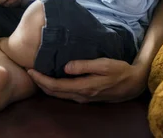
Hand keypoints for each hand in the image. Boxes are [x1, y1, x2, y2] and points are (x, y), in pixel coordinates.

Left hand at [28, 58, 147, 102]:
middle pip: (54, 93)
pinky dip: (56, 88)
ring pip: (59, 95)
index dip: (41, 79)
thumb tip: (65, 66)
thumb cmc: (120, 71)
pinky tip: (53, 79)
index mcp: (83, 87)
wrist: (133, 84)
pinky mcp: (87, 96)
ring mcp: (84, 98)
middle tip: (28, 71)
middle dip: (40, 83)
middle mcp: (81, 95)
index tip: (30, 70)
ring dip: (46, 86)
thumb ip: (84, 65)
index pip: (56, 86)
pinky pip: (66, 94)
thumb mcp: (104, 64)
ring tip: (37, 75)